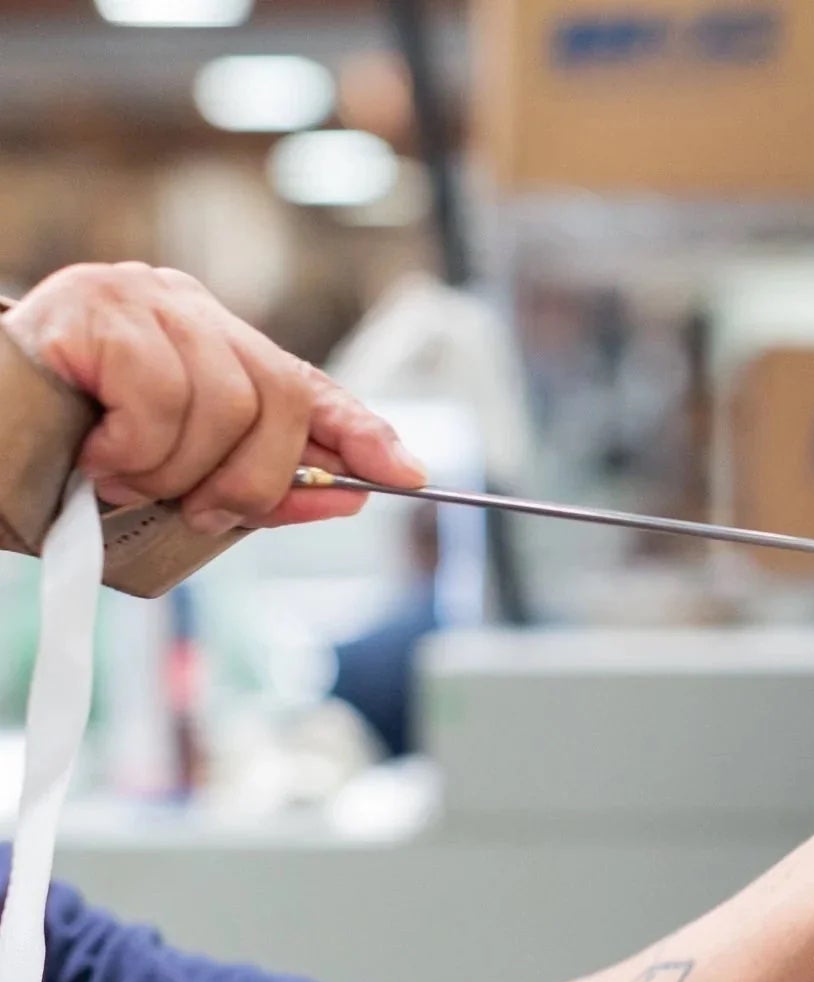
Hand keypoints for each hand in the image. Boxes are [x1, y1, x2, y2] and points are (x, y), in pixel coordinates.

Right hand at [3, 262, 424, 533]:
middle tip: (202, 510)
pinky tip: (97, 455)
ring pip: (225, 405)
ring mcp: (142, 299)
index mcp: (210, 343)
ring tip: (124, 479)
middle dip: (255, 477)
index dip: (361, 429)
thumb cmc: (64, 452)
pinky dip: (134, 450)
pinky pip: (162, 400)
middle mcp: (185, 308)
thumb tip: (344, 497)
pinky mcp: (98, 307)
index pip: (306, 382)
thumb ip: (255, 484)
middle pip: (281, 397)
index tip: (407, 472)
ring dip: (176, 471)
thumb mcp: (174, 474)